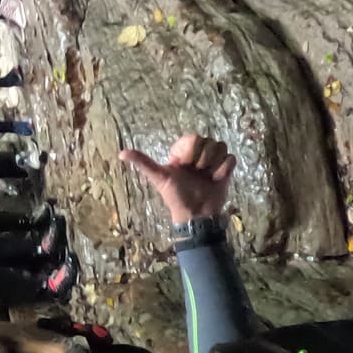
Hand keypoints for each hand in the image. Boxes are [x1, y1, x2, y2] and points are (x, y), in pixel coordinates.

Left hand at [121, 134, 235, 223]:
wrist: (197, 214)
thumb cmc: (176, 196)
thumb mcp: (159, 178)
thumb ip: (143, 163)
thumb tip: (121, 153)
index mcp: (183, 151)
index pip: (194, 138)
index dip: (192, 152)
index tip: (185, 165)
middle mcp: (199, 152)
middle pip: (209, 141)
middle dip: (203, 160)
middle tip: (197, 173)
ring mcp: (214, 159)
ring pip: (221, 147)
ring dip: (214, 165)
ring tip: (207, 177)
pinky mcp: (226, 168)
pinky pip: (231, 158)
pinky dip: (224, 170)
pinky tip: (216, 180)